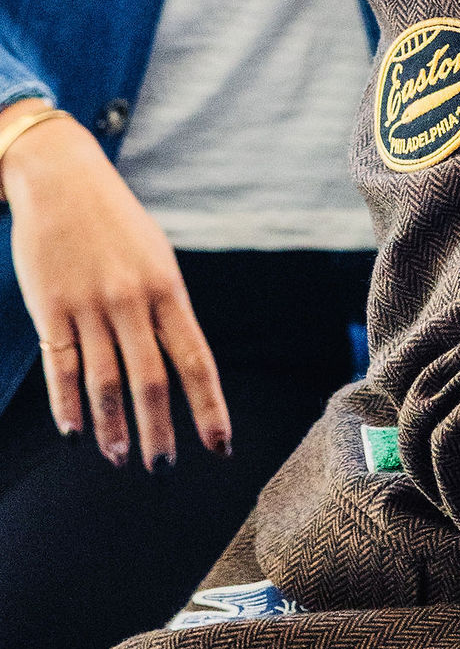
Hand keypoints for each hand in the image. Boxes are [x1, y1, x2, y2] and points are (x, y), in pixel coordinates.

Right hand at [5, 112, 228, 463]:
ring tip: (121, 460)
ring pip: (104, 382)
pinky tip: (75, 433)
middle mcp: (132, 301)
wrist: (61, 177)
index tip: (221, 447)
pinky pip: (60, 366)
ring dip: (114, 427)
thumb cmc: (114, 222)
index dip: (209, 408)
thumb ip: (165, 308)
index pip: (195, 360)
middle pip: (151, 381)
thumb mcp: (154, 258)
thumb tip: (179, 361)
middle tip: (165, 471)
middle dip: (160, 432)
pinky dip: (67, 405)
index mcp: (167, 289)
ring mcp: (88, 306)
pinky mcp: (50, 307)